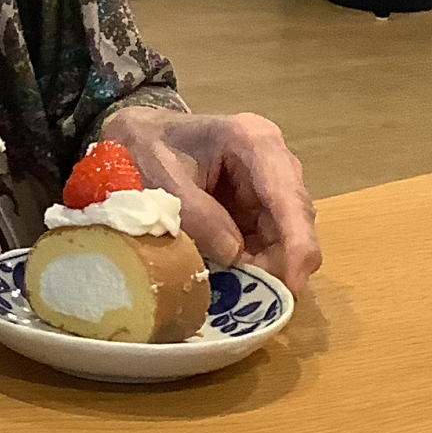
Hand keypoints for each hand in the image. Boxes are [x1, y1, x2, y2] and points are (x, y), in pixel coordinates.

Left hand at [97, 105, 320, 293]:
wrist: (134, 135)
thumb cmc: (144, 147)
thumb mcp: (160, 179)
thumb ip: (197, 215)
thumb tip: (235, 254)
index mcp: (254, 141)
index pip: (288, 197)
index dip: (297, 244)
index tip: (293, 286)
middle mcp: (272, 160)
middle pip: (295, 220)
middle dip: (281, 262)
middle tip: (254, 296)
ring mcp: (267, 183)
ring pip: (285, 234)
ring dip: (267, 265)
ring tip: (237, 288)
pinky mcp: (256, 204)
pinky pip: (266, 240)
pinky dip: (254, 262)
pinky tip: (233, 277)